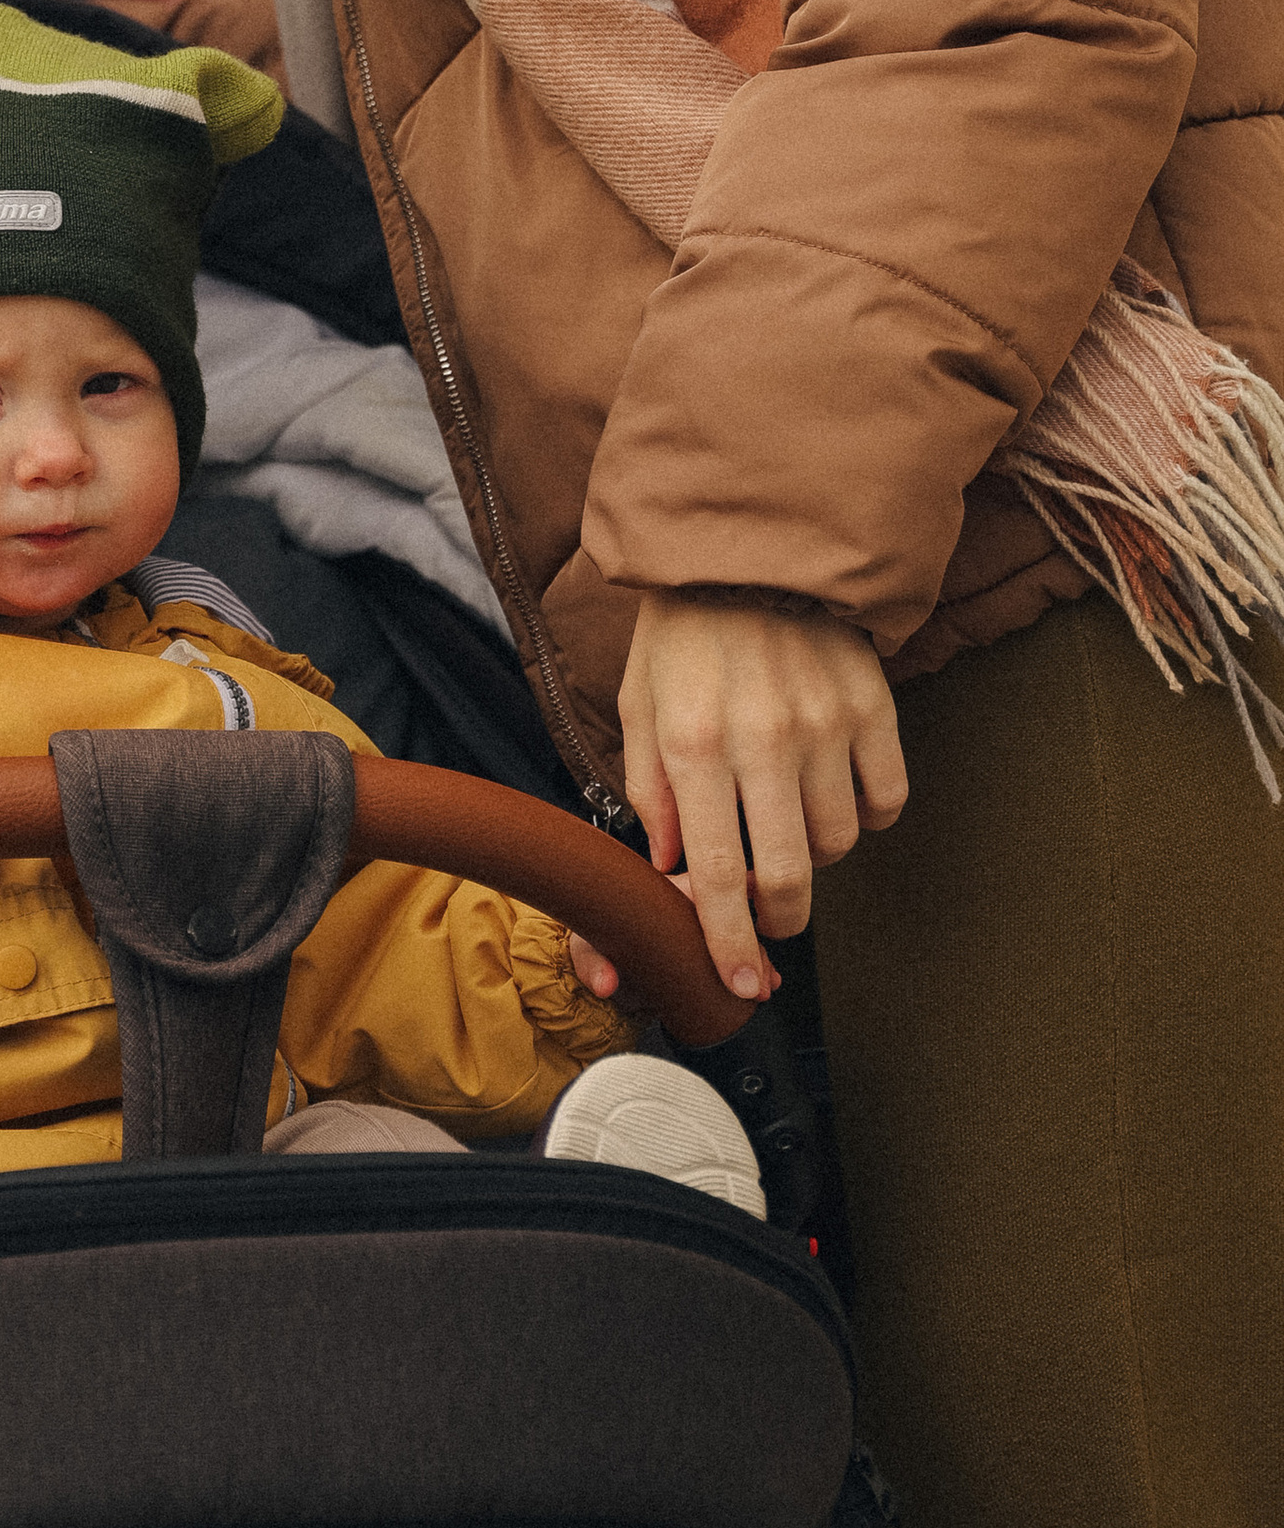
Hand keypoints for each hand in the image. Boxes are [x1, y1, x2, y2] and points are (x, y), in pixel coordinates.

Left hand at [618, 594, 907, 1002]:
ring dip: (813, 855)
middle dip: (779, 918)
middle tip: (768, 913)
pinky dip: (864, 814)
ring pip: (839, 844)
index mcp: (693, 742)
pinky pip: (886, 800)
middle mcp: (763, 739)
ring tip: (787, 818)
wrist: (752, 541)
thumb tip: (668, 867)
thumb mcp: (641, 701)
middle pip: (790, 877)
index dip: (729, 943)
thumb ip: (649, 789)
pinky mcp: (875, 707)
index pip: (716, 872)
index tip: (740, 985)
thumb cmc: (685, 629)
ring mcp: (827, 724)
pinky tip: (832, 788)